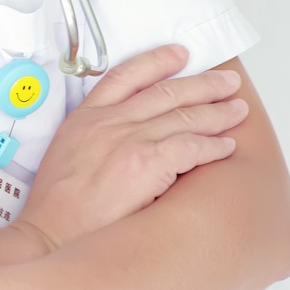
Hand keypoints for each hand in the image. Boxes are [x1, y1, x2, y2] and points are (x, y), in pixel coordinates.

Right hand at [14, 43, 246, 251]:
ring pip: (183, 116)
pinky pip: (190, 147)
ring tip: (237, 110)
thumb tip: (127, 137)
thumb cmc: (57, 207)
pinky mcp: (145, 164)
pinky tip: (226, 147)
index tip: (180, 54)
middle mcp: (109, 122)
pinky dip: (212, 145)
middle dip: (202, 84)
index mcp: (86, 117)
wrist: (51, 235)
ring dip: (216, 112)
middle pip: (165, 91)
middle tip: (227, 82)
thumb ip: (95, 136)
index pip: (126, 75)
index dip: (157, 61)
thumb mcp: (65, 154)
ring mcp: (128, 140)